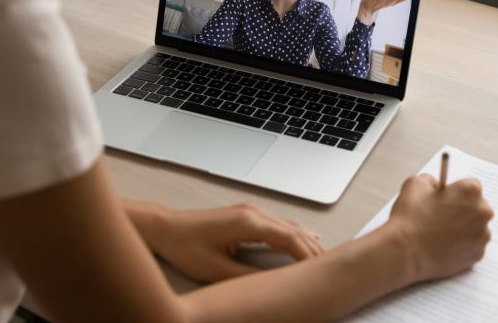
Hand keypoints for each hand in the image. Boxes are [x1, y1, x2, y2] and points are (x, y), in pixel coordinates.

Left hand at [133, 202, 322, 282]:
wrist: (166, 227)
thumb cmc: (186, 246)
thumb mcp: (217, 270)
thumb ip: (248, 278)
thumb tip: (273, 286)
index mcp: (248, 223)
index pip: (289, 238)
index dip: (308, 255)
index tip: (321, 271)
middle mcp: (252, 212)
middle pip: (292, 230)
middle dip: (313, 248)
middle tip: (332, 265)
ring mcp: (248, 210)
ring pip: (286, 225)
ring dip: (305, 240)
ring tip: (323, 256)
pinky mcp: (244, 214)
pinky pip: (276, 223)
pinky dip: (292, 233)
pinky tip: (302, 237)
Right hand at [388, 174, 493, 282]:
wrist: (406, 251)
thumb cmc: (411, 219)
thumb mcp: (415, 183)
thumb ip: (430, 179)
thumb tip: (435, 187)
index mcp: (470, 192)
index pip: (471, 184)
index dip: (455, 190)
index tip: (445, 196)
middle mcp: (481, 214)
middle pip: (476, 206)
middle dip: (461, 207)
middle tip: (439, 212)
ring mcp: (481, 236)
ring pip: (475, 226)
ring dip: (462, 225)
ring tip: (438, 229)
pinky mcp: (477, 255)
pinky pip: (472, 244)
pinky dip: (460, 243)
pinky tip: (442, 241)